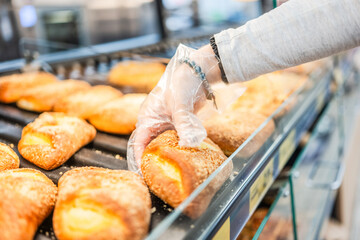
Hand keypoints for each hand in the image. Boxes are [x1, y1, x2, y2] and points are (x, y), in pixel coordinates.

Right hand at [127, 44, 243, 172]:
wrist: (198, 72)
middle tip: (158, 175)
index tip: (145, 172)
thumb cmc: (182, 83)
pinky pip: (174, 138)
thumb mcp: (180, 105)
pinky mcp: (177, 122)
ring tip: (169, 169)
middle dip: (152, 159)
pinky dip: (177, 146)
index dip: (140, 158)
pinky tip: (182, 156)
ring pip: (162, 143)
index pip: (139, 142)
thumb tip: (188, 144)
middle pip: (149, 144)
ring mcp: (166, 121)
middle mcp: (154, 120)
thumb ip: (183, 125)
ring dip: (165, 154)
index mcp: (147, 116)